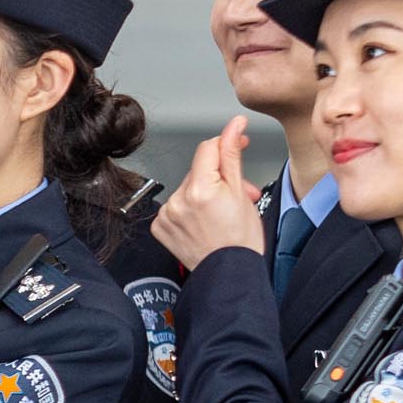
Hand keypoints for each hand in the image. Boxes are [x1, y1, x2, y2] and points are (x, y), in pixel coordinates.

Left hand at [150, 121, 263, 271]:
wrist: (228, 275)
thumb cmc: (239, 241)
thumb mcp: (242, 193)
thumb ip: (232, 154)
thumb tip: (233, 127)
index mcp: (199, 189)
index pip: (208, 148)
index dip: (226, 144)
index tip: (237, 143)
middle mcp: (178, 201)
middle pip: (198, 171)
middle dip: (218, 178)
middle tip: (238, 195)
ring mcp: (166, 215)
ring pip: (187, 189)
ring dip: (203, 194)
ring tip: (220, 213)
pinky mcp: (160, 226)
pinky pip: (175, 207)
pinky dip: (187, 210)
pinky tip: (202, 222)